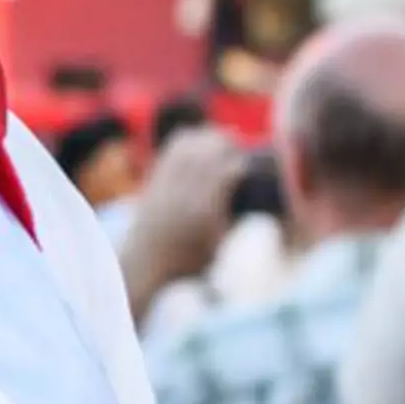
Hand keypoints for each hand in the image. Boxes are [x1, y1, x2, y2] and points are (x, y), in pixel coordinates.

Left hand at [123, 124, 253, 308]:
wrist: (144, 265)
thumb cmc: (189, 262)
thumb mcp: (220, 244)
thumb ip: (235, 219)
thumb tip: (261, 198)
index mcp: (204, 210)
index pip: (227, 172)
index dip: (243, 164)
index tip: (253, 165)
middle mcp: (183, 192)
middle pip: (207, 153)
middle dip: (227, 143)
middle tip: (240, 146)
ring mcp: (165, 184)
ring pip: (188, 146)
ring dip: (207, 137)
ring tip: (223, 138)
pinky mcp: (152, 181)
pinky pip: (170, 150)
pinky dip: (187, 139)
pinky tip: (199, 137)